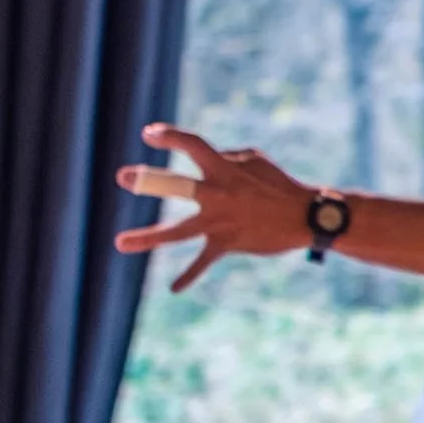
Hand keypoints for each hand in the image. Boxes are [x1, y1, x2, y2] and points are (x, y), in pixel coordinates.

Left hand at [116, 122, 316, 292]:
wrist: (304, 215)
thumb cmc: (277, 183)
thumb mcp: (252, 159)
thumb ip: (222, 159)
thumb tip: (202, 165)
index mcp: (223, 167)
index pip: (191, 145)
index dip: (169, 137)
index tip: (148, 134)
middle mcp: (217, 193)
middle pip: (175, 186)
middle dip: (147, 180)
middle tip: (122, 177)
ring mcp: (219, 220)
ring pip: (177, 231)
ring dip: (147, 237)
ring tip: (119, 242)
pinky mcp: (226, 243)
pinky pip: (203, 261)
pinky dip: (190, 275)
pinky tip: (174, 288)